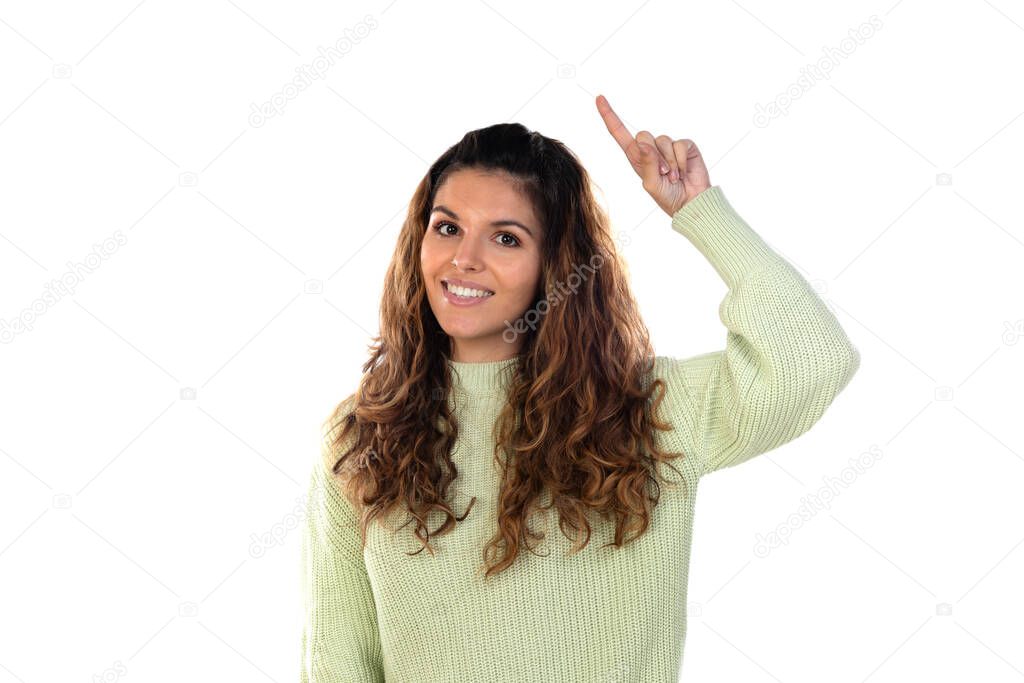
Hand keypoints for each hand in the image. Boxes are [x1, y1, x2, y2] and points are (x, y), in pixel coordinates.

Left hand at [596, 94, 710, 217]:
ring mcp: (667, 146)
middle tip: (662, 173)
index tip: (599, 98)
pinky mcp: (684, 146)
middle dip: (652, 155)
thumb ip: (646, 164)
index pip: (619, 133)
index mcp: (637, 157)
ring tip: (673, 177)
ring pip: (662, 140)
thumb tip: (642, 143)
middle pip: (643, 135)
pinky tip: (683, 172)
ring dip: (669, 162)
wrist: (690, 202)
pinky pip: (679, 144)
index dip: (609, 116)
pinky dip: (681, 160)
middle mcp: (650, 149)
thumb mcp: (651, 184)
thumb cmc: (667, 196)